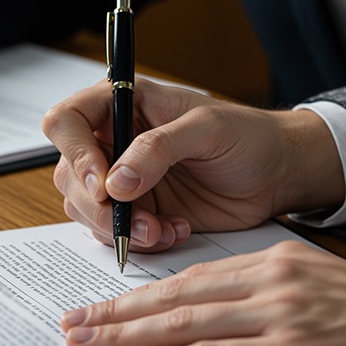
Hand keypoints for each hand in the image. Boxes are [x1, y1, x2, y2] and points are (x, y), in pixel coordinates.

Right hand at [41, 78, 344, 252]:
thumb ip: (158, 149)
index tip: (102, 182)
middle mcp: (114, 142)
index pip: (66, 121)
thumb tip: (116, 182)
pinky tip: (174, 230)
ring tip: (161, 228)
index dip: (74, 152)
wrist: (278, 175)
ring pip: (86, 210)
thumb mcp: (207, 129)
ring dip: (118, 227)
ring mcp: (123, 181)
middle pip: (69, 174)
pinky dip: (138, 240)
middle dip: (98, 204)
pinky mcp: (138, 212)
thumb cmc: (249, 136)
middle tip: (134, 216)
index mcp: (123, 105)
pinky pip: (113, 233)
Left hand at [60, 241, 345, 345]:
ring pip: (181, 323)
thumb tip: (208, 322)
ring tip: (84, 343)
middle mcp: (269, 279)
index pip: (190, 277)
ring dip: (125, 336)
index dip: (141, 293)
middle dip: (117, 311)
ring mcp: (278, 314)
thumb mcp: (316, 293)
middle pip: (174, 295)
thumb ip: (262, 299)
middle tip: (73, 322)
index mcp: (274, 260)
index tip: (105, 303)